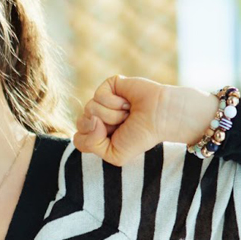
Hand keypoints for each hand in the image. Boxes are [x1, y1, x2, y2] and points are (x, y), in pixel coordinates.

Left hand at [73, 75, 218, 165]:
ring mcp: (102, 99)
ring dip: (113, 115)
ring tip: (128, 113)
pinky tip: (127, 102)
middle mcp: (98, 115)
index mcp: (98, 132)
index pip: (78, 138)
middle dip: (103, 127)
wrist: (161, 117)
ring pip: (90, 109)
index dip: (93, 140)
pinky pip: (98, 96)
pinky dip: (115, 102)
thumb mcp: (113, 154)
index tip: (115, 138)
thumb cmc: (141, 136)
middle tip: (124, 124)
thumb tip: (89, 118)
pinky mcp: (109, 85)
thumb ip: (89, 144)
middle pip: (81, 122)